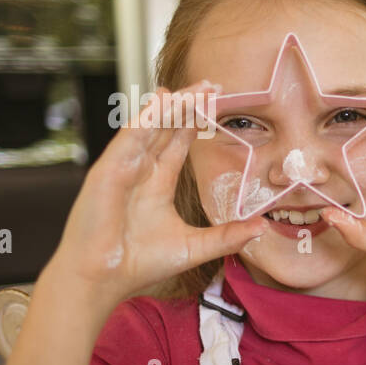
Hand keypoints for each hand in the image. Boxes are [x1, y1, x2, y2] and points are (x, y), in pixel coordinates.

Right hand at [47, 82, 267, 306]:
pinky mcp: (108, 170)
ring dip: (172, 106)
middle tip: (212, 85)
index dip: (194, 121)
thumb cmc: (138, 264)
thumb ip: (227, 236)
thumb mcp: (195, 246)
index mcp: (156, 184)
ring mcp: (122, 168)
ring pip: (150, 126)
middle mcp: (139, 170)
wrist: (103, 280)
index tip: (216, 102)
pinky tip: (163, 102)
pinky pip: (130, 138)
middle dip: (187, 105)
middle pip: (165, 127)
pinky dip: (147, 118)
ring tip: (194, 88)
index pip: (177, 142)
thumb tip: (261, 228)